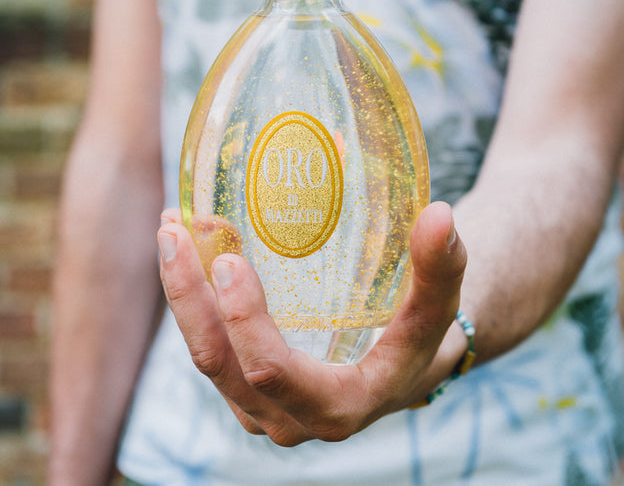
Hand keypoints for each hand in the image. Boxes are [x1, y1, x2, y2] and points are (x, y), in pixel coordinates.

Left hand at [158, 201, 466, 445]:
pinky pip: (211, 348)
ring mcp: (263, 407)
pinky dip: (194, 301)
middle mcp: (289, 417)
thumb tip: (440, 214)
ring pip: (205, 359)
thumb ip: (442, 266)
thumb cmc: (423, 336)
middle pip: (219, 366)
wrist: (406, 365)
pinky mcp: (249, 387)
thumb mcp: (439, 304)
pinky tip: (191, 250)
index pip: (274, 373)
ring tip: (172, 229)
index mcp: (337, 406)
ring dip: (181, 295)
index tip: (228, 259)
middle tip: (175, 229)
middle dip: (188, 296)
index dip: (245, 320)